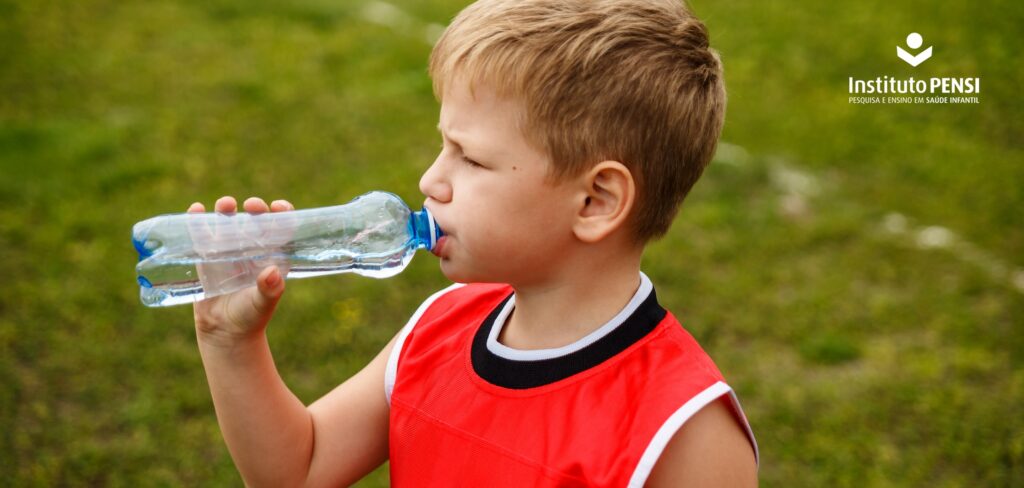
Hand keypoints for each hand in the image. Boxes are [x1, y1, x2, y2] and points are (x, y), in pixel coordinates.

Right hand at [188, 196, 294, 346]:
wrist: (225, 332)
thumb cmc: (251, 317)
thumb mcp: (263, 304)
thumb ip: (269, 290)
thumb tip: (271, 273)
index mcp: (272, 256)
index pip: (282, 229)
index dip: (283, 213)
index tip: (278, 206)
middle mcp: (252, 250)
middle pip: (255, 221)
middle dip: (255, 208)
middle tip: (252, 205)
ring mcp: (229, 252)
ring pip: (229, 223)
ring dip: (227, 210)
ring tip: (226, 204)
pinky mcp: (207, 258)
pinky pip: (202, 235)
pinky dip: (198, 221)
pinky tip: (196, 209)